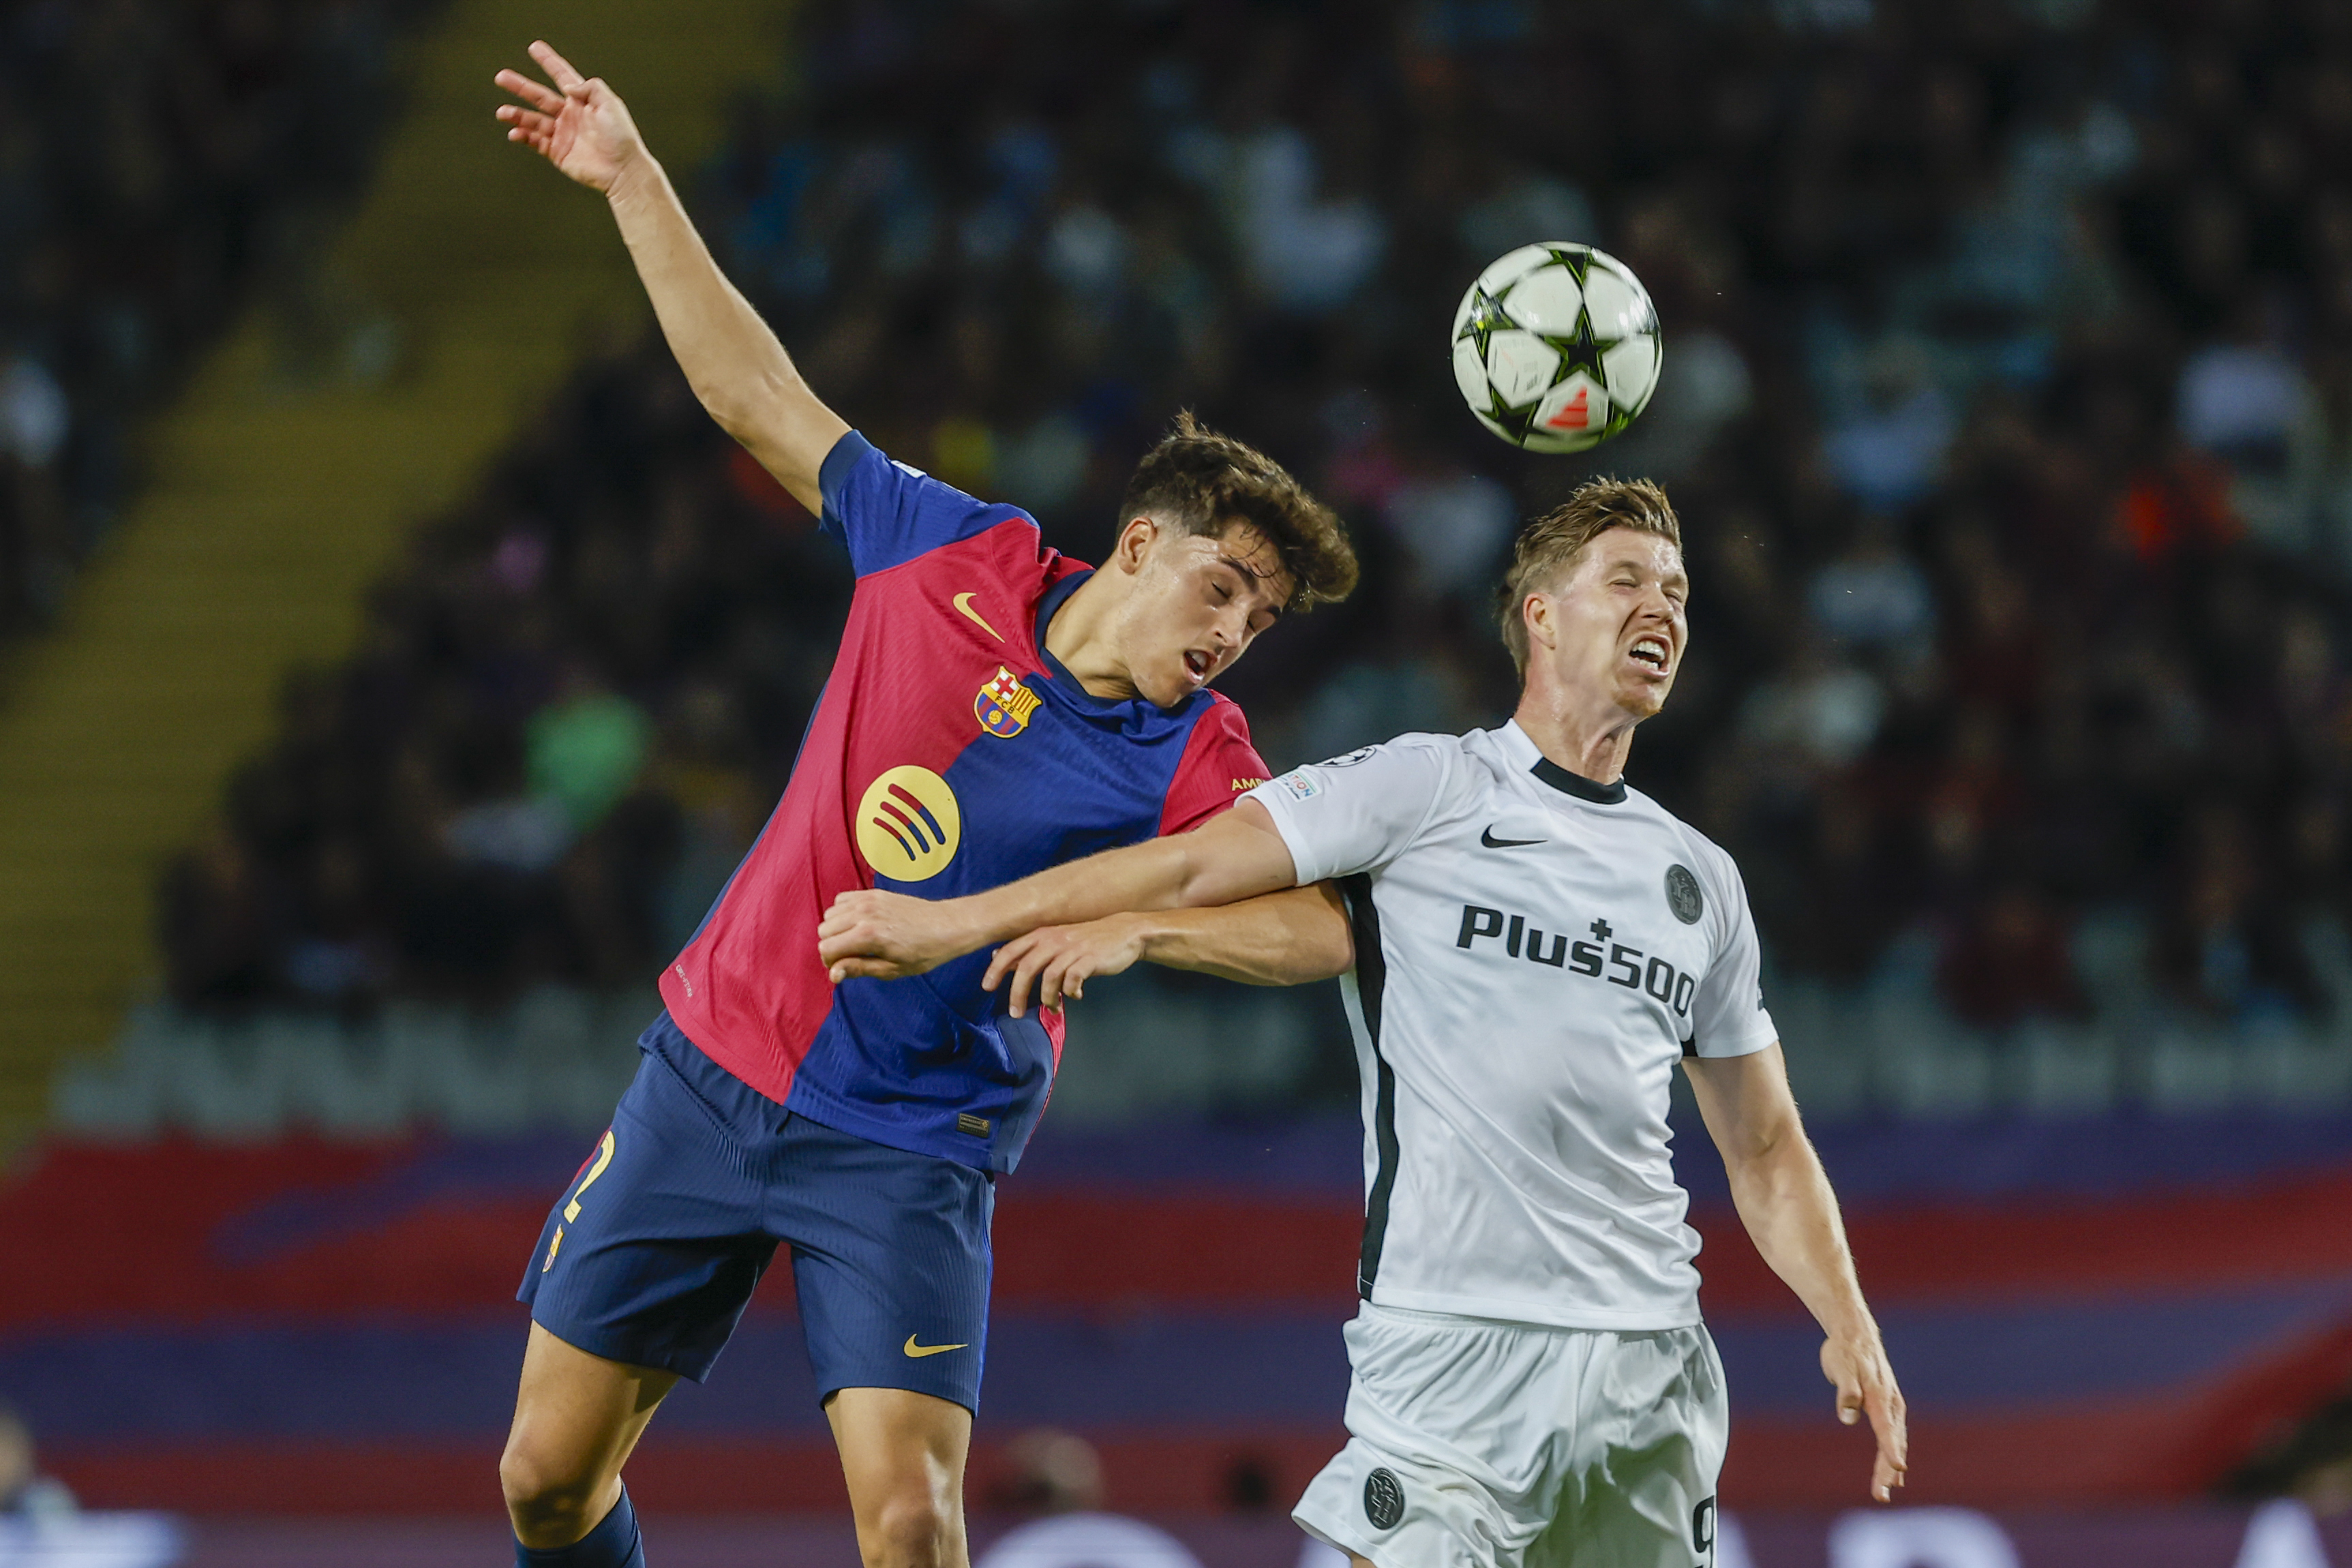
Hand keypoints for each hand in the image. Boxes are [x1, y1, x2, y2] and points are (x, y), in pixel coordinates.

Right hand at [494, 41, 646, 193]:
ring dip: (517, 115)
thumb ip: (590, 88)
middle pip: (540, 96)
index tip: (534, 47)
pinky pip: (535, 142)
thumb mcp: (611, 104)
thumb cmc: (621, 137)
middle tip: (501, 76)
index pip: (562, 76)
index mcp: (583, 101)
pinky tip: (514, 133)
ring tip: (502, 113)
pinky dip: (524, 137)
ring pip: (533, 120)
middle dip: (520, 86)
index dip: (549, 61)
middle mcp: (570, 115)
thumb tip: (568, 85)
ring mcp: (563, 134)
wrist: (622, 170)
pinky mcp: (558, 152)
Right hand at [818, 889, 979, 982]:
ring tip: (856, 940)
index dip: (832, 963)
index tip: (846, 968)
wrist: (947, 925)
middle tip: (852, 956)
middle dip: (832, 946)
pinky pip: (842, 900)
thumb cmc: (925, 951)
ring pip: (830, 914)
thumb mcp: (893, 969)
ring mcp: (868, 899)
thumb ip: (859, 969)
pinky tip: (859, 923)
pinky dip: (843, 912)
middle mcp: (864, 913)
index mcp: (868, 935)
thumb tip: (833, 974)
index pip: (826, 948)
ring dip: (837, 929)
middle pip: (824, 930)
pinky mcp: (873, 893)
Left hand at [984, 916, 1149, 1016]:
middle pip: (1027, 967)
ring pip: (1049, 977)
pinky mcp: (1090, 959)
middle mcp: (1054, 940)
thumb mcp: (1054, 941)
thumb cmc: (1086, 940)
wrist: (1124, 933)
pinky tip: (1075, 995)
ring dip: (1047, 997)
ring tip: (1052, 1007)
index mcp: (1043, 935)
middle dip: (1017, 993)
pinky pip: (1073, 980)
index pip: (1012, 950)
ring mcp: (1073, 949)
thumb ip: (1028, 950)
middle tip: (1015, 1013)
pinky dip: (1070, 992)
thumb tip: (998, 957)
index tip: (987, 987)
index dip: (996, 968)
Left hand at [1821, 1330, 1906, 1501]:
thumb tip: (1848, 1416)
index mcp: (1880, 1397)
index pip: (1887, 1429)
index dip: (1891, 1450)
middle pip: (1892, 1442)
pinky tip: (1894, 1472)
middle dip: (1887, 1470)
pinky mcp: (1886, 1407)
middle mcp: (1891, 1404)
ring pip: (1895, 1441)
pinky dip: (1893, 1453)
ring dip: (1890, 1467)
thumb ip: (1846, 1391)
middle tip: (1880, 1495)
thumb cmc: (1845, 1351)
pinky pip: (1893, 1435)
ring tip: (1886, 1491)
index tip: (1897, 1470)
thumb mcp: (1841, 1367)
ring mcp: (1891, 1406)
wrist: (1855, 1334)